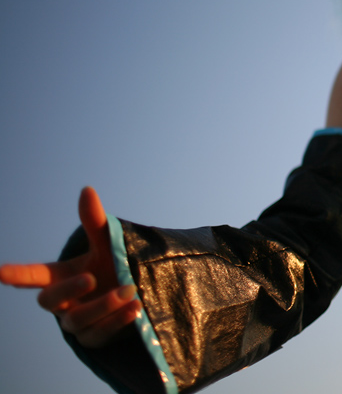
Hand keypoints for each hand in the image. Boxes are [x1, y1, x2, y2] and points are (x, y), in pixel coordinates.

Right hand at [0, 187, 141, 347]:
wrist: (137, 292)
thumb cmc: (113, 265)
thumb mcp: (107, 244)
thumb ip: (95, 222)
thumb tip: (87, 190)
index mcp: (60, 277)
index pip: (35, 276)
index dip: (18, 274)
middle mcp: (64, 301)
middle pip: (49, 300)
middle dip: (68, 289)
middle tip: (90, 277)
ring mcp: (77, 322)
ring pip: (78, 320)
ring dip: (103, 306)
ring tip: (129, 290)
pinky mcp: (95, 337)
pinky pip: (100, 334)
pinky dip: (117, 321)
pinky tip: (134, 309)